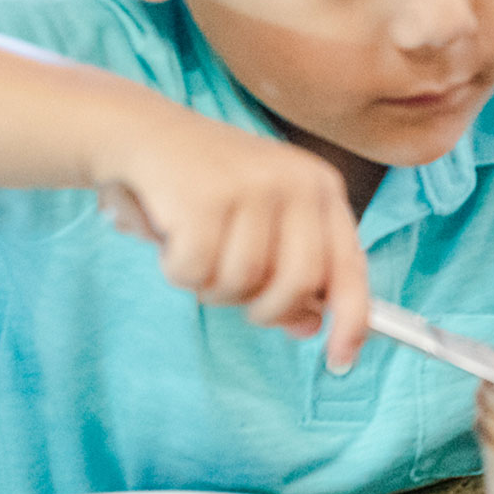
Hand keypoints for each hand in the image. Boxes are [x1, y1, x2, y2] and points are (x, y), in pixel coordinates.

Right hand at [91, 107, 373, 371]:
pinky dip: (176, 269)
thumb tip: (312, 326)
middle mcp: (297, 182)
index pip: (350, 267)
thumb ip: (288, 274)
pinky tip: (169, 236)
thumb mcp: (259, 227)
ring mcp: (254, 186)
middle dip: (263, 309)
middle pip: (298, 284)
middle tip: (230, 295)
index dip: (352, 320)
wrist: (142, 133)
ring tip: (192, 248)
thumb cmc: (205, 189)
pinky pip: (196, 271)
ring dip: (209, 285)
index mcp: (321, 188)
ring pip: (241, 283)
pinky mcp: (207, 195)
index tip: (341, 360)